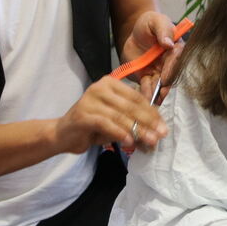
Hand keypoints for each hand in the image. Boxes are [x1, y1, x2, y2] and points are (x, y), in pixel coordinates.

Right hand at [51, 75, 168, 153]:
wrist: (64, 134)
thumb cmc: (93, 126)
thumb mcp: (116, 120)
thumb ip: (133, 120)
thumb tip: (157, 131)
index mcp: (110, 83)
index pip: (136, 97)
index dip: (152, 113)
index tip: (163, 127)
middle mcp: (99, 87)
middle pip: (130, 106)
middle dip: (148, 122)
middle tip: (160, 136)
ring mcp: (90, 99)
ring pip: (120, 115)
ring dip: (137, 130)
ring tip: (149, 141)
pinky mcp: (83, 114)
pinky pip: (106, 123)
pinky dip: (119, 133)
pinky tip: (129, 142)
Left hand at [122, 12, 183, 104]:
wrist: (134, 33)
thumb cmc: (148, 24)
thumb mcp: (155, 21)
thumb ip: (163, 29)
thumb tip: (169, 43)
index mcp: (175, 48)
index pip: (176, 60)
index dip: (171, 69)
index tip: (165, 76)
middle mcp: (169, 62)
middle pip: (170, 76)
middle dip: (166, 86)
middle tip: (161, 93)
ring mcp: (159, 71)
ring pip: (159, 84)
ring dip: (156, 93)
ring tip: (152, 101)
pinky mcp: (148, 77)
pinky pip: (147, 86)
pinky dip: (146, 94)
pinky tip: (144, 100)